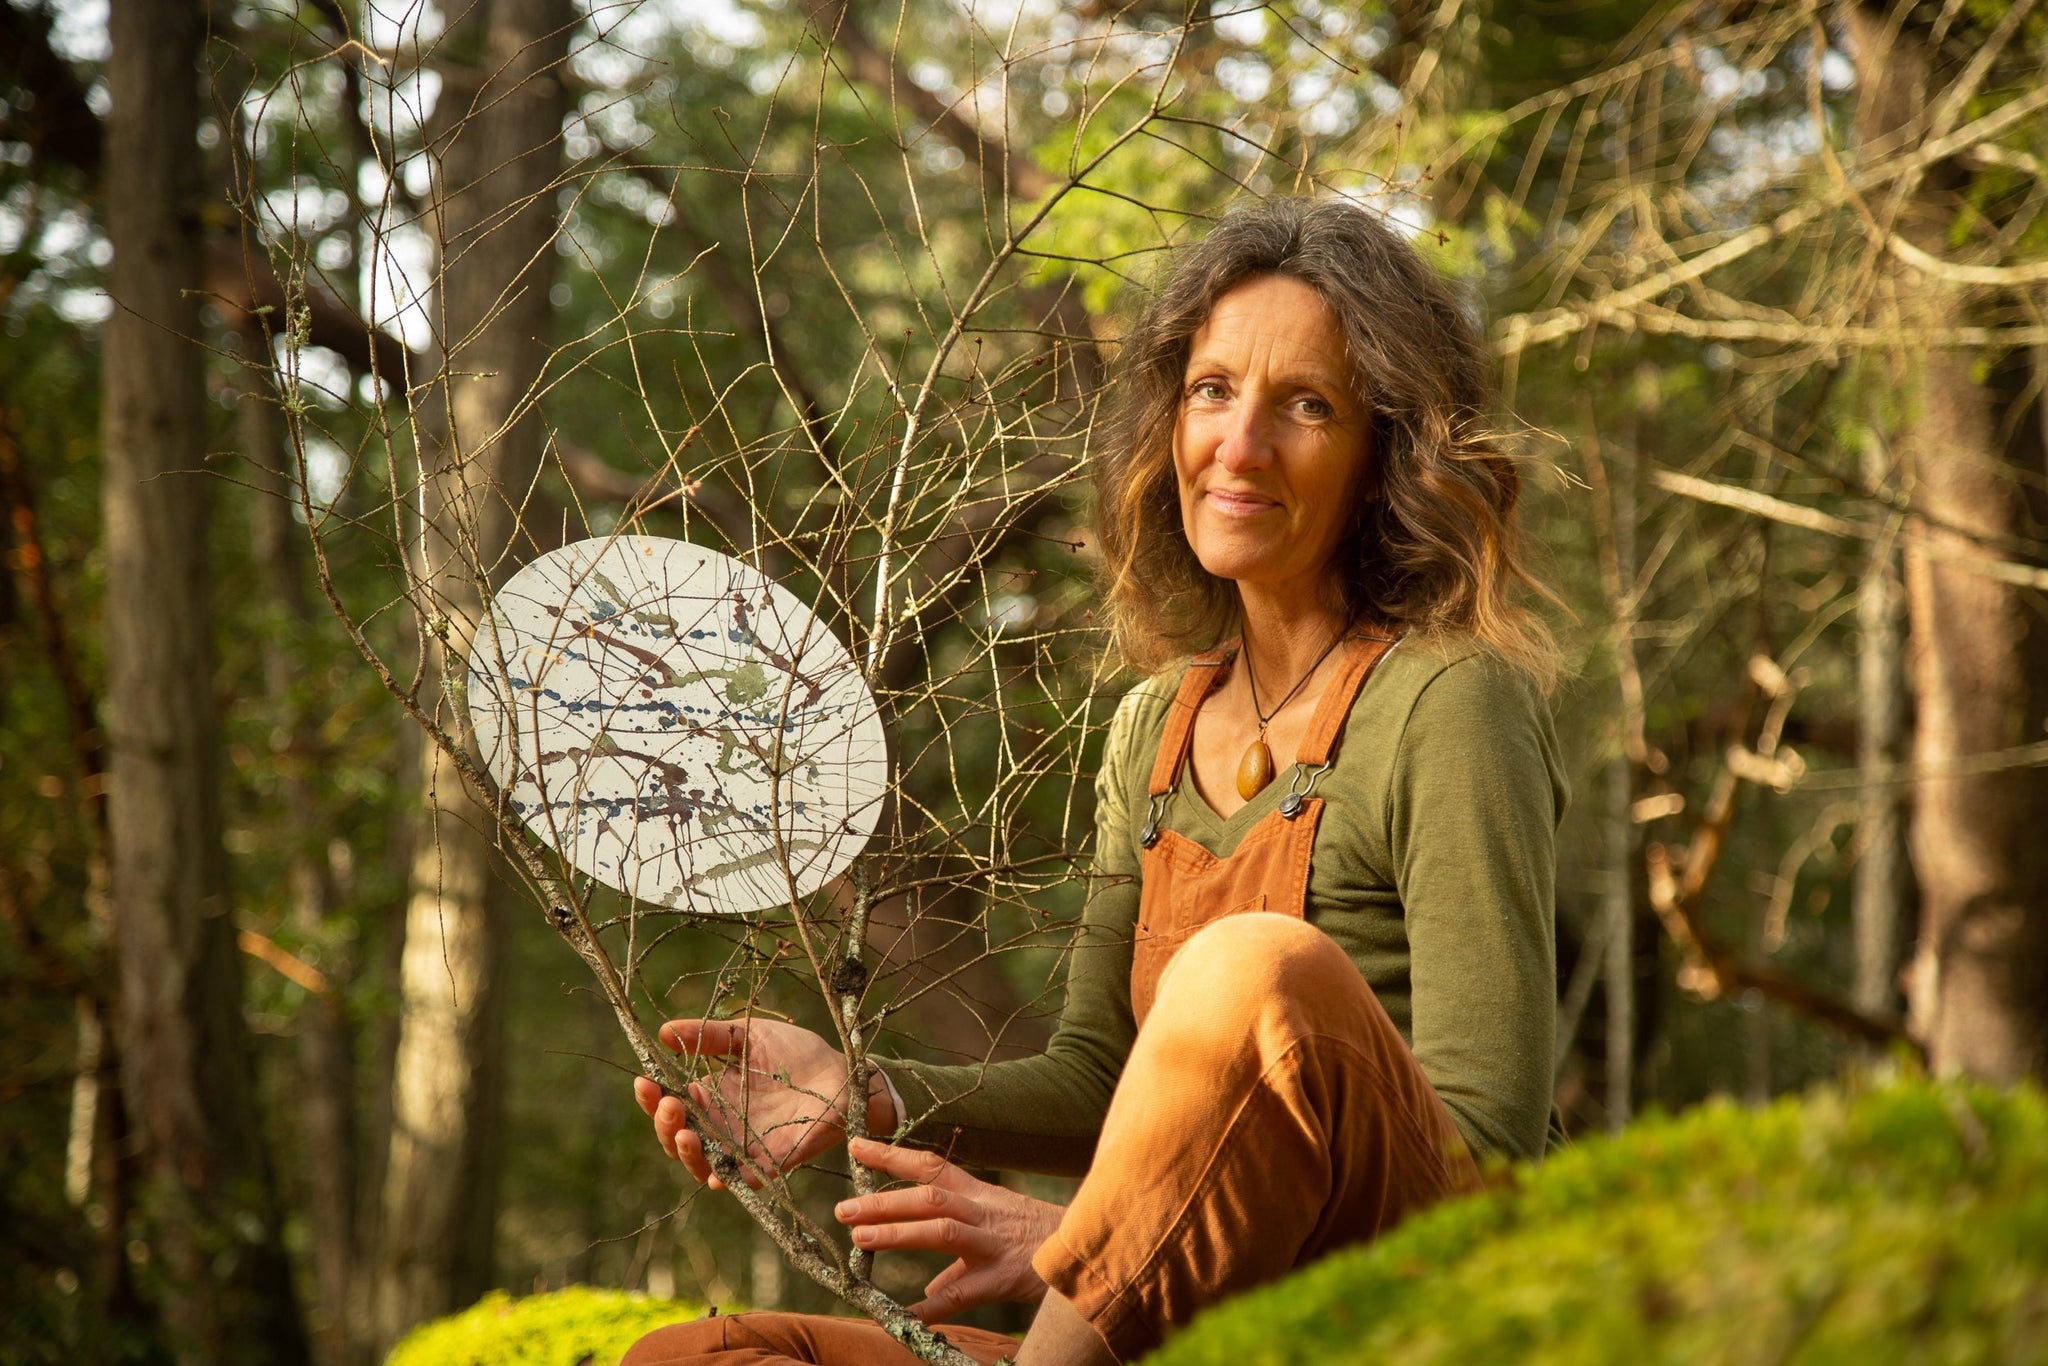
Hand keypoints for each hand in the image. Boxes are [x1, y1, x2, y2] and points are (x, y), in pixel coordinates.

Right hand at [631, 1018, 894, 1189]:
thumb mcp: (748, 1036)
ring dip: (689, 1155)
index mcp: (711, 1098)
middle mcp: (721, 1128)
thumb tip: (661, 1031)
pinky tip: (720, 1174)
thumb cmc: (795, 1053)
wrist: (844, 1072)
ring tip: (685, 1135)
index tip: (644, 1081)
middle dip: (665, 1126)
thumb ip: (709, 1036)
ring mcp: (745, 1149)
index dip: (652, 1098)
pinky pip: (749, 1180)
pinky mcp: (774, 1163)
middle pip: (678, 1140)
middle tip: (669, 1106)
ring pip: (705, 1165)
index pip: (670, 1105)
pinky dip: (734, 1180)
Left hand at [835, 1137, 1065, 1321]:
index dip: (893, 1156)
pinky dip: (932, 1306)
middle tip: (843, 1209)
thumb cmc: (1038, 1239)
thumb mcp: (996, 1231)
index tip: (856, 1147)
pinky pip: (962, 1293)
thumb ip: (956, 1260)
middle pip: (929, 1197)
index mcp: (979, 1195)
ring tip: (860, 1239)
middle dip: (884, 1202)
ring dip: (898, 1233)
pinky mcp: (1003, 1278)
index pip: (931, 1167)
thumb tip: (929, 1291)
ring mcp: (992, 1244)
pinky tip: (903, 1315)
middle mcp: (982, 1213)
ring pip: (941, 1231)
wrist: (1090, 1250)